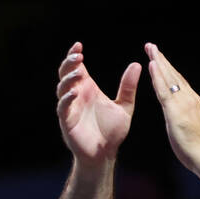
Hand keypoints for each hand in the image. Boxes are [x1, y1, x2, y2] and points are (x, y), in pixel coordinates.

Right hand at [55, 42, 142, 166]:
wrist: (105, 154)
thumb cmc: (112, 131)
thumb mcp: (124, 106)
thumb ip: (128, 87)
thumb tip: (137, 64)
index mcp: (88, 89)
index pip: (77, 67)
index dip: (74, 55)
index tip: (79, 45)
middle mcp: (77, 95)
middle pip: (66, 74)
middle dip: (69, 63)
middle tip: (78, 55)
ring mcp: (70, 108)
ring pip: (62, 88)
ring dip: (68, 78)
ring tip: (78, 71)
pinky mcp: (67, 121)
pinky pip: (63, 107)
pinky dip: (67, 98)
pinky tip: (75, 92)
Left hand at [144, 43, 199, 170]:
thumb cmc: (199, 150)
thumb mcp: (191, 130)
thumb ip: (184, 120)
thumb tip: (180, 121)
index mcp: (193, 103)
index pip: (179, 83)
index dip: (169, 70)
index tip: (160, 60)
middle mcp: (190, 99)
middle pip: (173, 75)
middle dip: (162, 60)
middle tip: (152, 46)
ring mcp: (183, 103)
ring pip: (169, 78)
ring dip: (159, 62)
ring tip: (150, 49)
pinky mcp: (175, 110)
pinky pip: (164, 89)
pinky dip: (158, 76)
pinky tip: (152, 65)